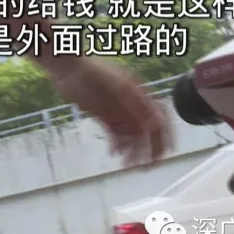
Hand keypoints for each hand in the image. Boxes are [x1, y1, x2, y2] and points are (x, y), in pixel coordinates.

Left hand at [48, 58, 171, 164]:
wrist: (68, 67)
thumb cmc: (92, 72)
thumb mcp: (116, 86)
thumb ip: (136, 103)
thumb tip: (154, 122)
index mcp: (139, 94)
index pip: (159, 118)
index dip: (165, 135)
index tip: (166, 152)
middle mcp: (132, 104)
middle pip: (147, 130)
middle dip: (151, 148)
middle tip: (148, 166)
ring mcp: (118, 110)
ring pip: (131, 135)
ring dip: (133, 150)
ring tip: (128, 164)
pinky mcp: (104, 116)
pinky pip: (115, 134)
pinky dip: (118, 145)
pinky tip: (114, 153)